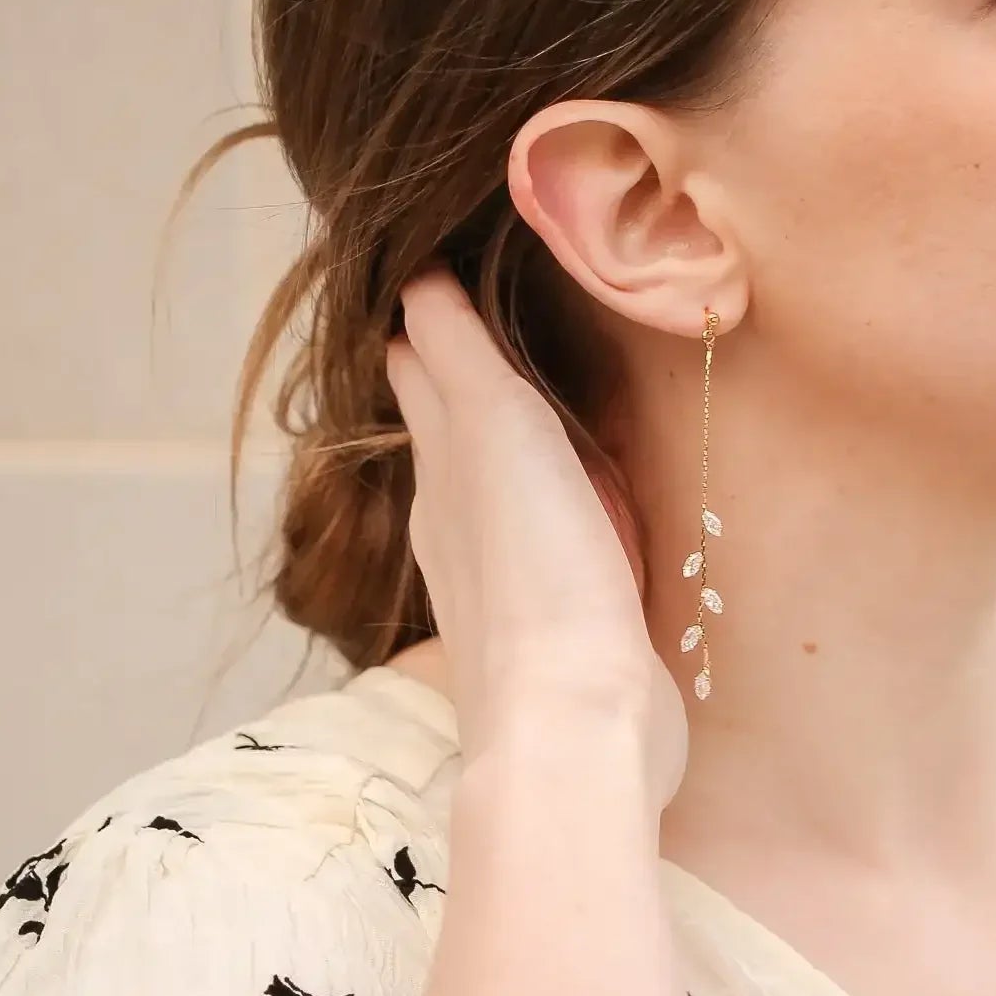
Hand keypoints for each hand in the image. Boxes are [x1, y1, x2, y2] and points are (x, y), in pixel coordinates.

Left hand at [383, 266, 688, 807]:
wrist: (572, 725)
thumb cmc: (539, 571)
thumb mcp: (496, 431)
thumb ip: (460, 355)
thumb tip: (417, 281)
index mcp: (441, 467)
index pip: (419, 371)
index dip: (425, 320)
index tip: (436, 270)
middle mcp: (457, 522)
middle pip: (446, 428)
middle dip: (449, 372)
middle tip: (473, 314)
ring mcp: (507, 582)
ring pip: (491, 487)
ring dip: (500, 443)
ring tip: (524, 400)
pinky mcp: (565, 629)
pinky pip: (550, 540)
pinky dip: (553, 504)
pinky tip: (578, 511)